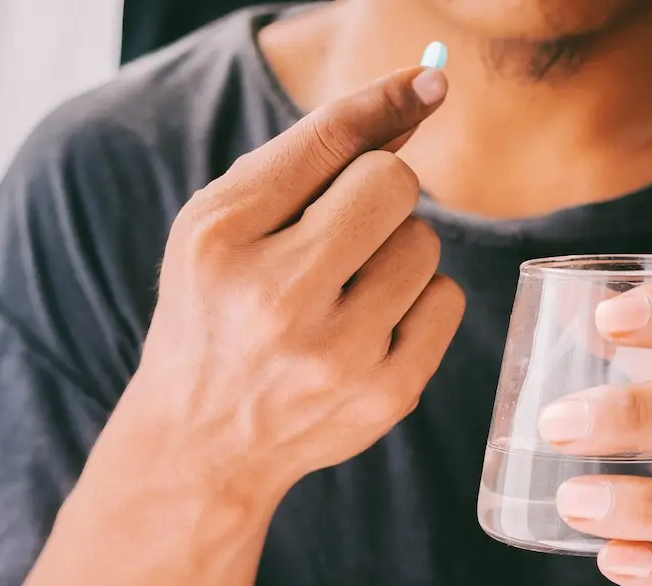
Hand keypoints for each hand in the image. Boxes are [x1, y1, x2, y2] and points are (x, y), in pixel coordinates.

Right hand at [118, 67, 463, 503]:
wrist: (203, 440)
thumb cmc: (216, 311)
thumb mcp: (225, 227)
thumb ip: (308, 159)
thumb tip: (416, 97)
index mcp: (222, 239)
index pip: (328, 140)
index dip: (386, 101)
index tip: (431, 79)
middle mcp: (276, 298)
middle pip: (394, 184)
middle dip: (379, 193)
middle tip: (346, 228)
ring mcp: (336, 355)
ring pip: (425, 242)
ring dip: (398, 250)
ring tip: (348, 287)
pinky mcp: (385, 395)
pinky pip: (448, 298)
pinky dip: (419, 300)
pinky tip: (373, 325)